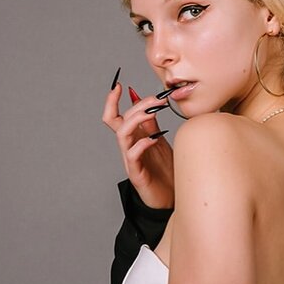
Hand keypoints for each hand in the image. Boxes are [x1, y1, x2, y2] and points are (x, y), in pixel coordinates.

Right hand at [103, 82, 174, 207]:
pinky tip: (154, 138)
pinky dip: (141, 144)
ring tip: (152, 113)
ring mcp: (131, 161)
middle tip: (155, 99)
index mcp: (132, 139)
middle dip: (135, 106)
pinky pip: (133, 155)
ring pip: (122, 135)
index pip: (115, 116)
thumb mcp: (159, 140)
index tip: (120, 85)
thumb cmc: (164, 171)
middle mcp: (128, 148)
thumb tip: (143, 101)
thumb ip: (150, 123)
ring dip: (135, 120)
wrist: (170, 198)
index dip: (113, 101)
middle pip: (118, 122)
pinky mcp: (137, 174)